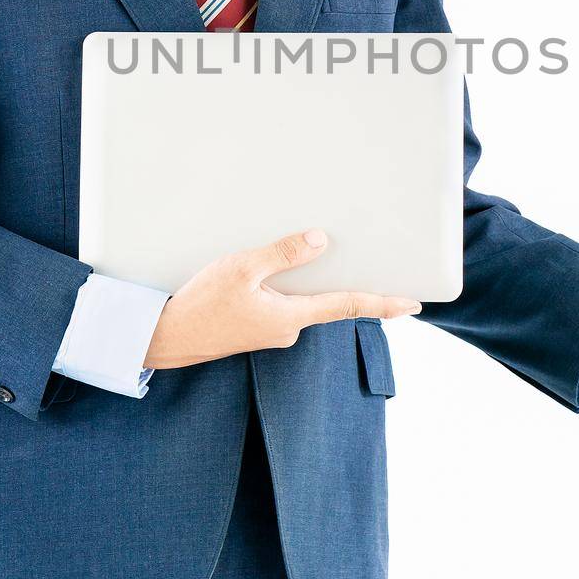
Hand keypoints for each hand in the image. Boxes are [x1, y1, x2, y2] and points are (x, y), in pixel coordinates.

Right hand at [143, 227, 422, 369]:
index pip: (347, 306)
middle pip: (326, 300)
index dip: (383, 303)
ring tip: (311, 252)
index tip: (413, 303)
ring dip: (307, 280)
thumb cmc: (200, 305)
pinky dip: (286, 286)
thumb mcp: (241, 269)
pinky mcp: (255, 328)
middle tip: (369, 258)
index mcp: (290, 318)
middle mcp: (287, 330)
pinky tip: (271, 270)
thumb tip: (322, 240)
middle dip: (343, 281)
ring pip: (301, 300)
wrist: (165, 338)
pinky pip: (282, 303)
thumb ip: (282, 255)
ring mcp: (271, 332)